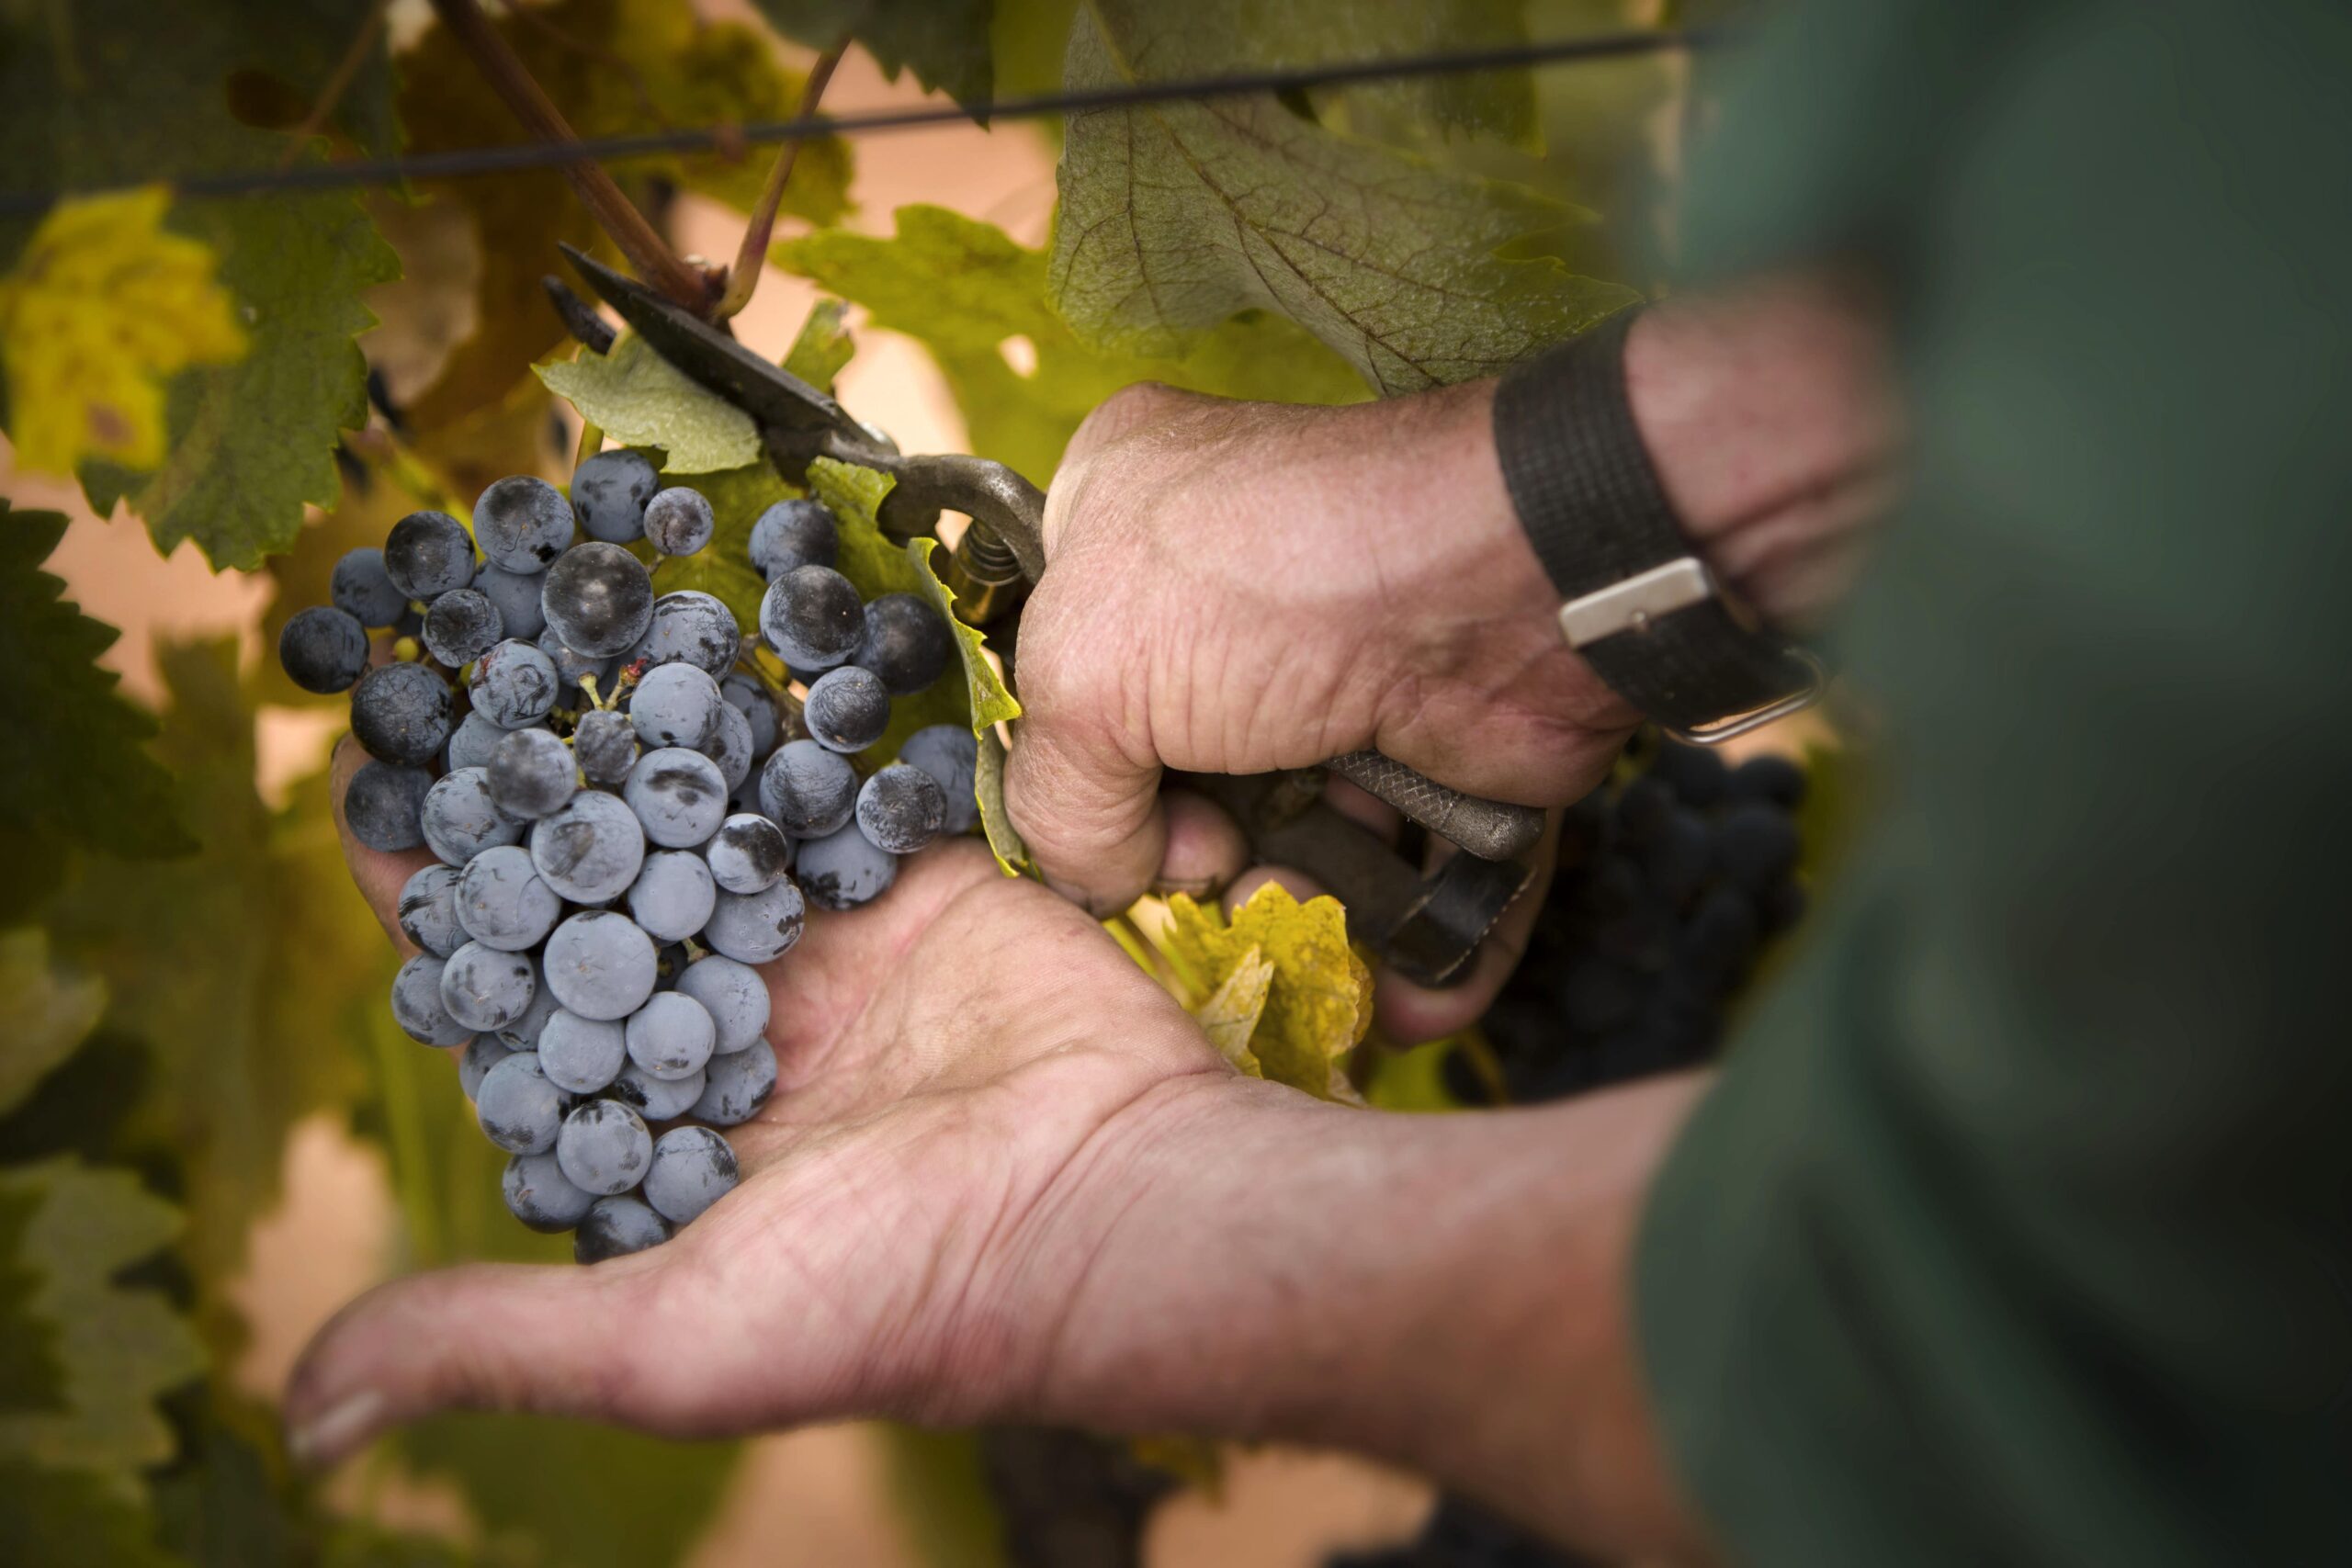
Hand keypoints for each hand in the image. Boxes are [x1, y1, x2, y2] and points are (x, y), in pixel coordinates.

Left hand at [292, 743, 1712, 1560]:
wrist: (1117, 1200)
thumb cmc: (896, 1293)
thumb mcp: (672, 1340)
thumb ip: (498, 1341)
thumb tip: (307, 1417)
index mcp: (667, 1142)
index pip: (524, 1018)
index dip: (444, 929)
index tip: (363, 823)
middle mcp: (740, 1038)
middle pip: (607, 903)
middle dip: (527, 811)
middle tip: (442, 696)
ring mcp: (833, 958)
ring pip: (709, 830)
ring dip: (635, 747)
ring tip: (547, 646)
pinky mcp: (921, 889)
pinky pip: (830, 791)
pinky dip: (774, 726)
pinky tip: (699, 646)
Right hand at [1001, 270, 1894, 921]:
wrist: (1503, 581)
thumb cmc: (1276, 580)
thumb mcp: (1083, 672)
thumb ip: (1056, 801)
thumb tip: (1105, 882)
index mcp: (1123, 524)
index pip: (1061, 668)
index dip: (1071, 768)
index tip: (1095, 831)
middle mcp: (1231, 598)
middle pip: (1175, 779)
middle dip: (1193, 867)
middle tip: (1209, 878)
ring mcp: (1341, 677)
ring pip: (1295, 840)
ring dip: (1298, 918)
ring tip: (1303, 932)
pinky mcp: (1439, 752)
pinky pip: (1416, 871)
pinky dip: (1412, 946)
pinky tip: (1401, 995)